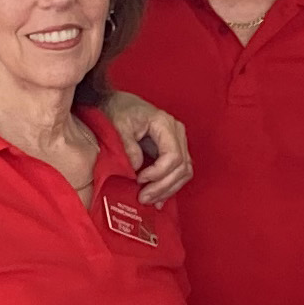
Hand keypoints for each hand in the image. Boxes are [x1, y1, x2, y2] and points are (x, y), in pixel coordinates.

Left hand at [102, 90, 193, 204]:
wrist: (119, 104)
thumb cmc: (119, 110)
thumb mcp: (119, 125)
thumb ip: (128, 145)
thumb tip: (137, 167)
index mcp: (165, 124)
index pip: (173, 156)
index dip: (158, 173)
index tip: (138, 179)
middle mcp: (177, 133)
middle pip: (182, 167)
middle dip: (163, 186)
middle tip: (143, 198)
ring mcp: (178, 142)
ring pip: (184, 173)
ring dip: (168, 190)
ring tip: (149, 200)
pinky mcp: (174, 151)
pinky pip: (180, 172)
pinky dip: (170, 187)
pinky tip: (159, 200)